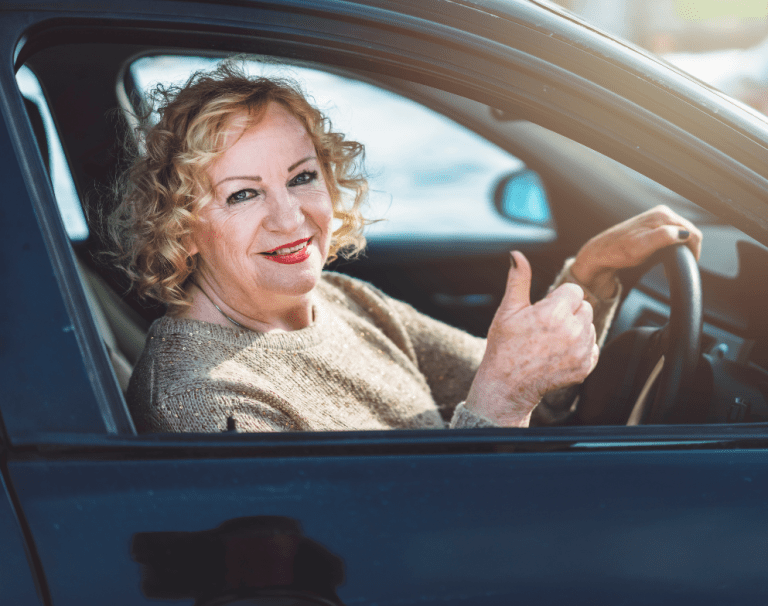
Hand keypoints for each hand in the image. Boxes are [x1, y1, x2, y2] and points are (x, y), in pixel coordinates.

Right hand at [465, 251, 598, 426]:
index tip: (544, 309)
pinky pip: (593, 347)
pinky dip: (580, 348)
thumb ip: (518, 279)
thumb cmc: (504, 346)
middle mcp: (572, 331)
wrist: (506, 385)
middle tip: (546, 326)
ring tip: (551, 341)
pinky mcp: (585, 367)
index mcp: (553, 313)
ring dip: (576, 329)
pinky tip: (559, 353)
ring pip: (590, 326)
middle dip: (569, 312)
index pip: (574, 290)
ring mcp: (580, 351)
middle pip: (585, 307)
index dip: (558, 298)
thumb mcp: (508, 310)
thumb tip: (516, 254)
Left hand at [571, 205, 702, 299]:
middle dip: (687, 251)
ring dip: (681, 250)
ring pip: (681, 235)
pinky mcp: (653, 225)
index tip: (685, 266)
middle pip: (689, 233)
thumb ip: (663, 237)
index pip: (692, 233)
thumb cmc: (617, 252)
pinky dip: (673, 247)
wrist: (599, 253)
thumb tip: (682, 233)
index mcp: (662, 215)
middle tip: (675, 269)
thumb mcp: (641, 247)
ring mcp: (657, 218)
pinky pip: (672, 235)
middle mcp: (661, 213)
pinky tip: (665, 257)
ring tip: (670, 265)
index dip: (692, 252)